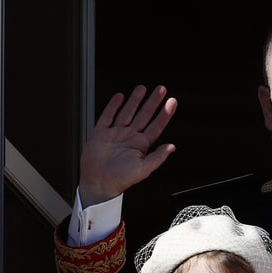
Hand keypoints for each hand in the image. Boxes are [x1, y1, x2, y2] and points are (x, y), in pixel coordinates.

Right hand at [78, 85, 178, 206]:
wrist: (99, 184)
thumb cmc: (120, 180)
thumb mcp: (144, 170)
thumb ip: (158, 157)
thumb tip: (172, 147)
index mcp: (141, 145)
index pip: (156, 126)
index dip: (164, 114)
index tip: (172, 102)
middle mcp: (129, 137)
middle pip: (144, 115)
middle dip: (152, 102)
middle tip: (161, 89)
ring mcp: (115, 133)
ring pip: (127, 112)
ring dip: (135, 100)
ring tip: (143, 88)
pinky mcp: (100, 133)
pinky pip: (108, 115)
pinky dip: (113, 106)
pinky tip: (120, 97)